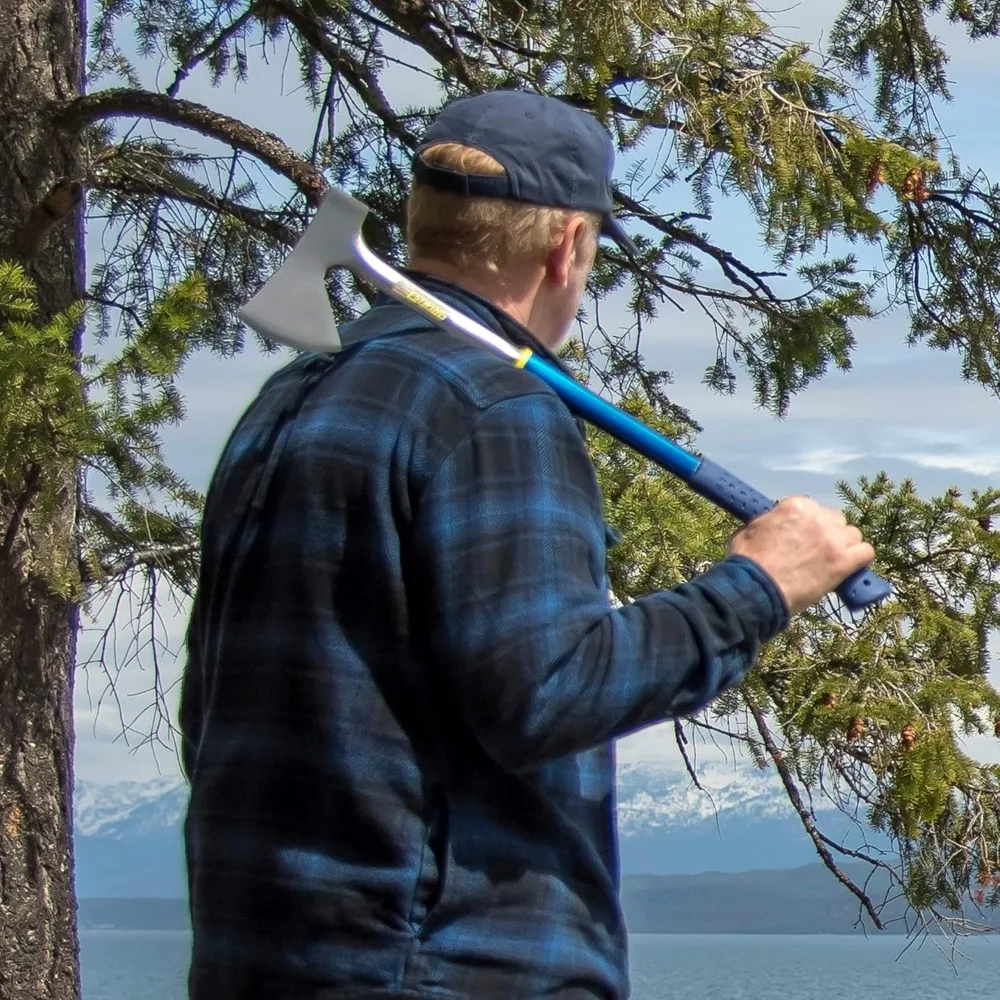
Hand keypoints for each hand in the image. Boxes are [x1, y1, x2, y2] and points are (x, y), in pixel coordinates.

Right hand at [727, 495, 875, 615]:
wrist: (756, 589)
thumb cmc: (748, 563)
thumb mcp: (749, 532)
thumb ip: (767, 522)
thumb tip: (771, 524)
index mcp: (796, 507)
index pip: (812, 508)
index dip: (808, 524)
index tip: (803, 536)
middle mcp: (818, 518)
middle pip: (835, 519)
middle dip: (827, 533)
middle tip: (816, 549)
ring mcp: (833, 540)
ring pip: (852, 535)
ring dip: (844, 545)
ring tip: (832, 560)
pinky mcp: (844, 562)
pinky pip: (866, 553)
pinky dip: (859, 559)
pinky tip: (849, 567)